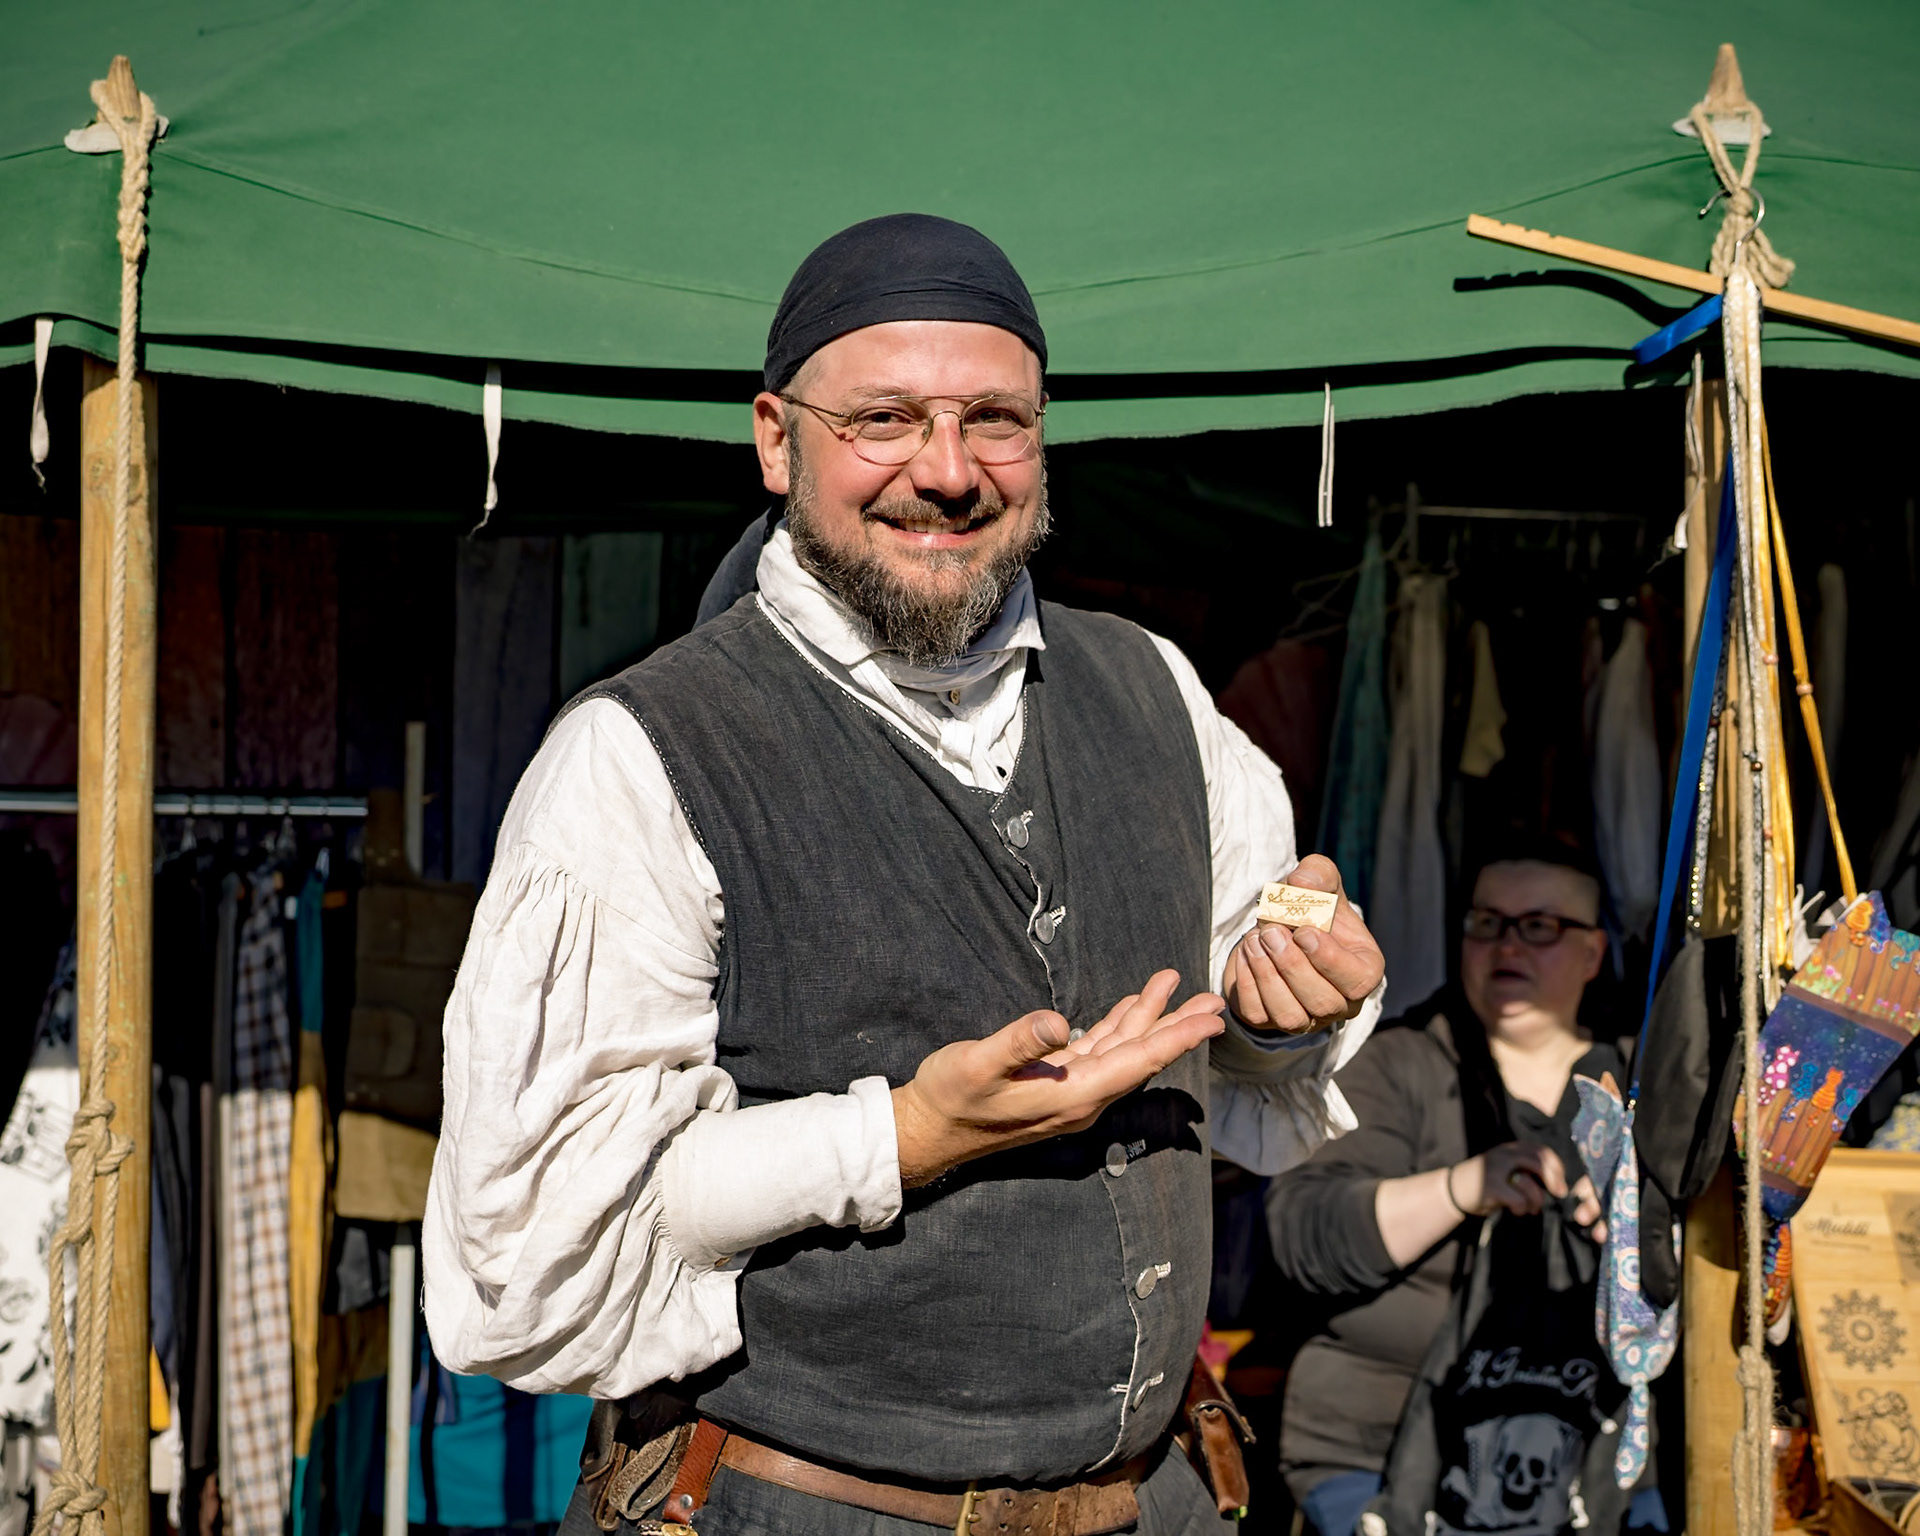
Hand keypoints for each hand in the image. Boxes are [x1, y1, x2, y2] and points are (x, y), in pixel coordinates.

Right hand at [891, 970, 1224, 1187]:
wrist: (927, 1131)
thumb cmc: (950, 1097)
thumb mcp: (978, 1064)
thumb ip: (1019, 1042)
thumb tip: (1059, 1020)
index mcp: (1071, 1094)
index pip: (1136, 1061)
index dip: (1176, 1038)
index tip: (1211, 1021)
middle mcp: (1081, 1098)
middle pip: (1140, 1056)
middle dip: (1177, 1025)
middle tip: (1214, 1000)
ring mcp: (1070, 1093)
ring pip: (1121, 1051)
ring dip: (1148, 1018)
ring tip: (1174, 986)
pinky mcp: (1056, 1085)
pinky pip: (1099, 1052)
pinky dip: (1117, 1026)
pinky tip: (1129, 1009)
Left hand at [1223, 855, 1384, 1033]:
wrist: (1279, 928)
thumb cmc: (1310, 908)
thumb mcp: (1320, 881)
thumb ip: (1317, 875)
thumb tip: (1302, 884)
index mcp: (1364, 971)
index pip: (1358, 981)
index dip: (1330, 959)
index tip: (1303, 931)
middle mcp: (1340, 1003)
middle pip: (1323, 1002)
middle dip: (1293, 966)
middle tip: (1271, 931)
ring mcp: (1306, 1018)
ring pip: (1291, 1016)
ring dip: (1268, 976)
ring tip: (1255, 939)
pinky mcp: (1271, 1022)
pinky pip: (1258, 1015)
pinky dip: (1247, 983)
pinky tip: (1246, 952)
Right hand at [1450, 1142, 1607, 1240]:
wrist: (1452, 1190)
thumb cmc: (1486, 1183)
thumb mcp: (1505, 1169)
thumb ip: (1525, 1169)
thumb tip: (1556, 1183)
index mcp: (1509, 1149)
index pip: (1541, 1150)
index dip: (1556, 1165)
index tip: (1560, 1182)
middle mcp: (1503, 1155)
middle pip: (1539, 1162)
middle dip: (1554, 1180)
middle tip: (1559, 1194)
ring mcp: (1495, 1170)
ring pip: (1530, 1185)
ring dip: (1536, 1202)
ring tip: (1531, 1209)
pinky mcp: (1490, 1187)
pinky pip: (1518, 1200)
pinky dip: (1522, 1209)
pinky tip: (1516, 1211)